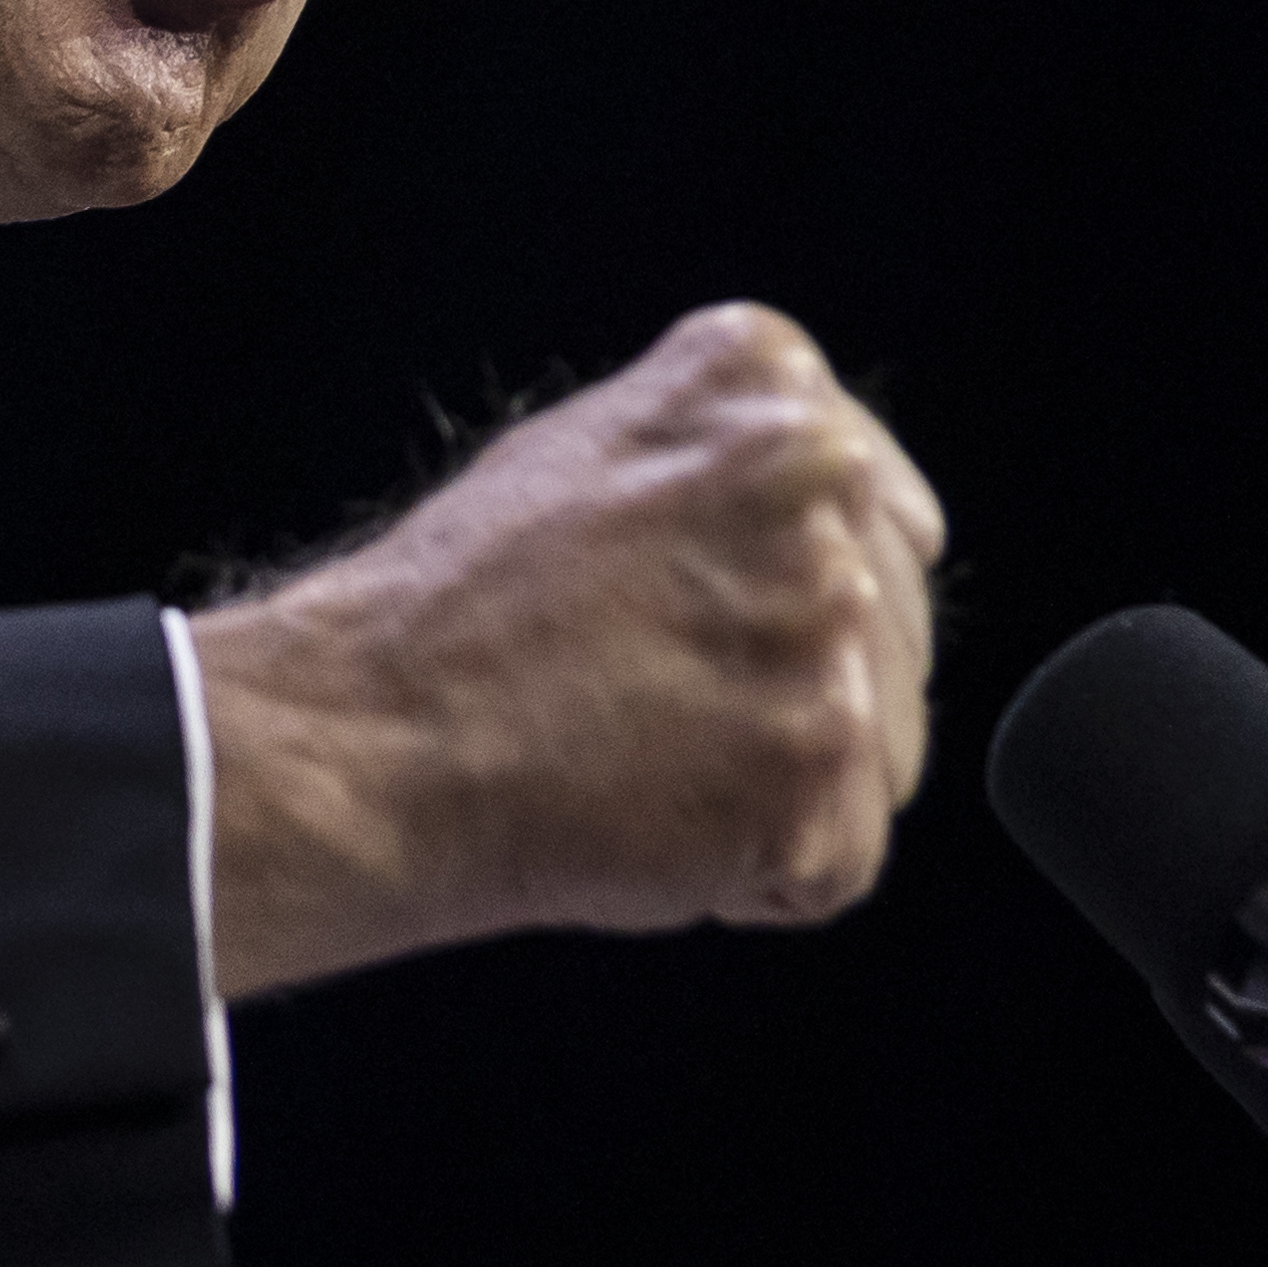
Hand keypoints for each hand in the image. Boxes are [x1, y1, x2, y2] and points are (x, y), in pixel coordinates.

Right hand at [188, 302, 943, 995]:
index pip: (888, 519)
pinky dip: (763, 870)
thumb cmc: (453, 610)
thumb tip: (861, 511)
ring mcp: (828, 636)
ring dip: (787, 783)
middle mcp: (821, 495)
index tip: (696, 622)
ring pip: (883, 751)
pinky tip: (656, 817)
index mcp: (774, 396)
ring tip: (649, 754)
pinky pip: (841, 855)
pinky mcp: (818, 771)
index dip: (788, 597)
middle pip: (897, 637)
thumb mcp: (593, 448)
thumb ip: (735, 460)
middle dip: (798, 689)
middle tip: (649, 696)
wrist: (370, 738)